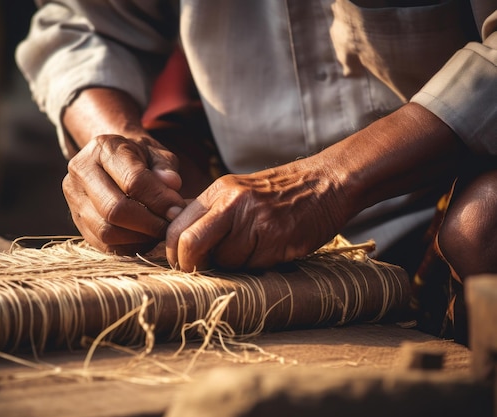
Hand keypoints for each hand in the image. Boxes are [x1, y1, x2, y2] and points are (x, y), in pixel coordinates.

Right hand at [63, 133, 186, 254]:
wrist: (110, 160)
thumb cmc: (139, 157)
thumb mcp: (156, 152)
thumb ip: (165, 167)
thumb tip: (172, 184)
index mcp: (102, 149)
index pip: (132, 180)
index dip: (158, 199)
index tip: (178, 210)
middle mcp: (80, 172)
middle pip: (114, 209)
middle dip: (148, 223)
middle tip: (170, 226)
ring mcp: (74, 199)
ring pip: (106, 231)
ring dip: (139, 237)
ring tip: (159, 231)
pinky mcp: (77, 222)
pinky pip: (103, 244)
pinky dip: (129, 245)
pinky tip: (145, 237)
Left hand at [165, 159, 350, 271]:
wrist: (327, 182)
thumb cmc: (279, 193)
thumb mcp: (239, 191)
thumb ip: (210, 214)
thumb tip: (179, 243)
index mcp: (219, 191)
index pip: (176, 227)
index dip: (174, 253)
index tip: (182, 263)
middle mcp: (233, 202)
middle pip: (190, 244)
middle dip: (191, 265)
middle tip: (201, 271)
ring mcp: (255, 220)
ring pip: (224, 261)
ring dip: (234, 265)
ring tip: (254, 249)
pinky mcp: (277, 238)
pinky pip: (253, 266)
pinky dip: (258, 265)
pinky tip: (272, 248)